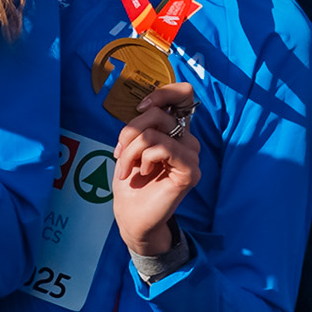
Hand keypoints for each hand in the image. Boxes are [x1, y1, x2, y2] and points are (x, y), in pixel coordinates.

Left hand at [112, 94, 200, 269]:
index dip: (162, 94)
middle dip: (129, 133)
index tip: (141, 108)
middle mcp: (187, 141)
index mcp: (175, 132)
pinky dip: (144, 158)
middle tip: (120, 154)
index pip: (183, 95)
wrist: (132, 217)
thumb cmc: (131, 183)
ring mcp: (191, 156)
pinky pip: (164, 148)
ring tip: (127, 168)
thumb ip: (142, 126)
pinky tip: (143, 172)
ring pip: (154, 133)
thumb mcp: (131, 147)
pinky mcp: (190, 171)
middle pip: (159, 114)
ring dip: (131, 150)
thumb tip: (145, 108)